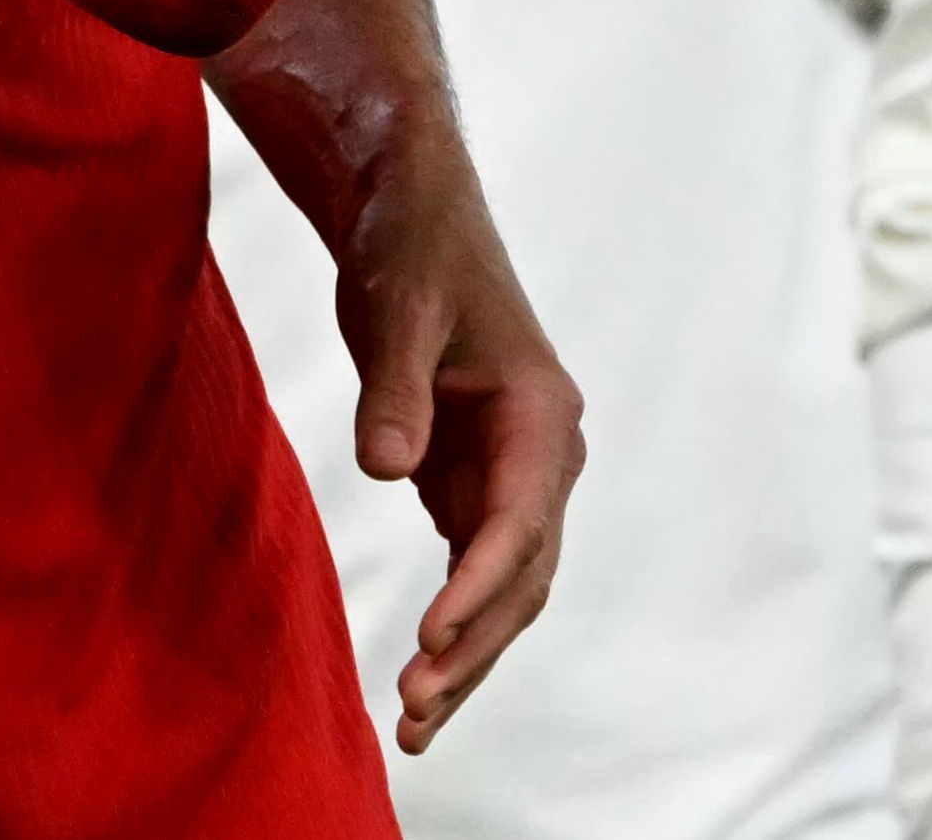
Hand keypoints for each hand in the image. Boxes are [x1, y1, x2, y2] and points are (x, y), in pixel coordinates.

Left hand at [328, 138, 582, 750]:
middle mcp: (544, 455)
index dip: (479, 584)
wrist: (409, 207)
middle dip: (474, 645)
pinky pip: (474, 568)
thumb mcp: (396, 305)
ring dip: (468, 654)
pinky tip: (423, 678)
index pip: (520, 521)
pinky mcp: (474, 478)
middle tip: (416, 709)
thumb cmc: (411, 244)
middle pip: (522, 574)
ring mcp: (514, 473)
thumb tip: (388, 471)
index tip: (435, 636)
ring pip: (505, 585)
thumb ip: (394, 388)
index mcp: (544, 415)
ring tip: (415, 723)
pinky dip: (454, 623)